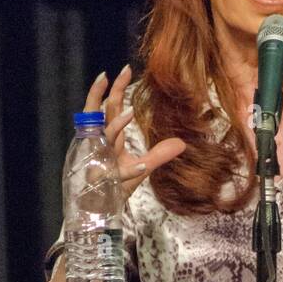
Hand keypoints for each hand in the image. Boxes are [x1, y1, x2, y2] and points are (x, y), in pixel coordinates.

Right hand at [84, 64, 185, 201]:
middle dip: (110, 93)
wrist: (101, 211)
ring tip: (130, 112)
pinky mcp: (104, 180)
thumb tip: (181, 143)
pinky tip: (141, 166)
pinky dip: (129, 171)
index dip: (116, 89)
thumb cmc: (115, 186)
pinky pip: (116, 173)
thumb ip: (159, 154)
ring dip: (117, 126)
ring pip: (106, 139)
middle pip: (104, 114)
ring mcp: (101, 161)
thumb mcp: (142, 168)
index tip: (125, 70)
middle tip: (119, 72)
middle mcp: (102, 145)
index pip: (110, 108)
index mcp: (108, 138)